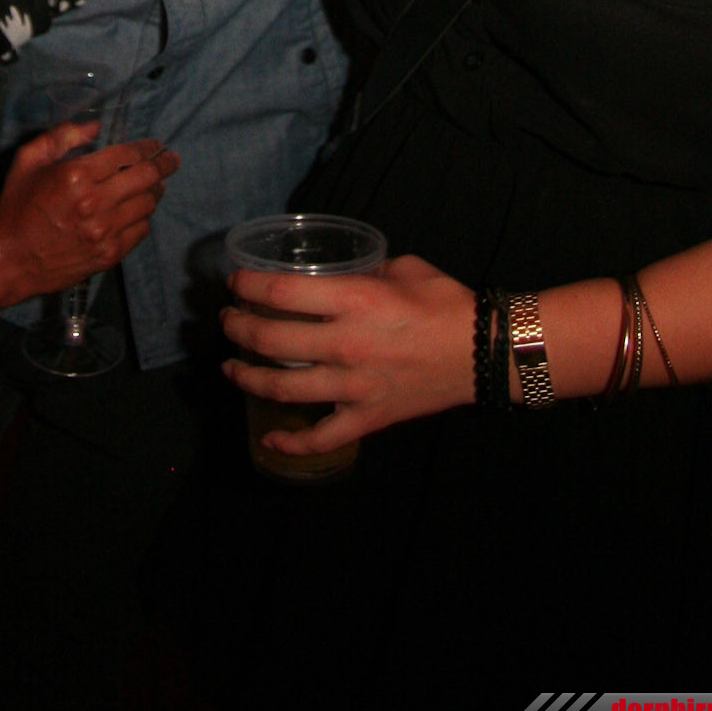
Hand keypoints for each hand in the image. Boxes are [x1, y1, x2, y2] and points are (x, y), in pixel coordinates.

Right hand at [0, 125, 179, 311]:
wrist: (8, 259)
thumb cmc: (16, 206)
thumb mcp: (29, 160)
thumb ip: (62, 136)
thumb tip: (96, 126)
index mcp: (77, 175)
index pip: (126, 154)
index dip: (145, 147)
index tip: (156, 145)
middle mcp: (96, 203)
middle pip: (146, 177)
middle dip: (164, 164)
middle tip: (172, 159)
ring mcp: (105, 231)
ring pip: (148, 204)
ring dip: (155, 191)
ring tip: (156, 185)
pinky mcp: (109, 255)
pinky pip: (141, 231)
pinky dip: (144, 218)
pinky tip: (139, 211)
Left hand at [220, 255, 477, 458]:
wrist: (484, 352)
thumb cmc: (446, 303)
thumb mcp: (403, 268)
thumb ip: (365, 272)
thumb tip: (339, 276)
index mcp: (355, 300)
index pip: (282, 293)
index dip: (249, 287)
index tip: (235, 284)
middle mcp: (346, 343)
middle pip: (271, 339)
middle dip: (239, 329)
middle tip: (227, 322)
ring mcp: (354, 386)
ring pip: (283, 389)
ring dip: (247, 378)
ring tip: (231, 367)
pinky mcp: (367, 418)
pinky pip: (321, 437)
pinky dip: (291, 442)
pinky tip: (270, 439)